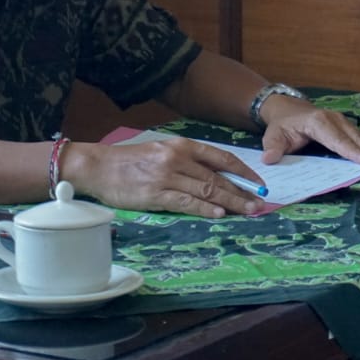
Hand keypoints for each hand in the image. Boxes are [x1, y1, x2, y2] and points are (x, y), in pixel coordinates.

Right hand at [66, 137, 266, 217]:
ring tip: (248, 211)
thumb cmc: (131, 161)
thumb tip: (216, 176)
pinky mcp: (156, 194)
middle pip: (218, 177)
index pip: (222, 157)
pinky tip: (219, 214)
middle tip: (260, 203)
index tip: (259, 182)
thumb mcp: (163, 152)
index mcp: (182, 146)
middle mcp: (178, 158)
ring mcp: (167, 176)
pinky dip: (204, 208)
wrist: (99, 167)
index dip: (243, 171)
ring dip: (230, 203)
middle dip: (242, 191)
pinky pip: (186, 202)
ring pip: (207, 190)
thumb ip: (188, 161)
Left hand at [258, 96, 359, 166]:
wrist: (287, 109)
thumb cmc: (282, 125)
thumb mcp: (273, 136)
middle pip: (355, 139)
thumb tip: (270, 159)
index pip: (336, 139)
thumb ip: (273, 148)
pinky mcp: (348, 128)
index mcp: (318, 123)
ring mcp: (343, 123)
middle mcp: (335, 120)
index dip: (350, 151)